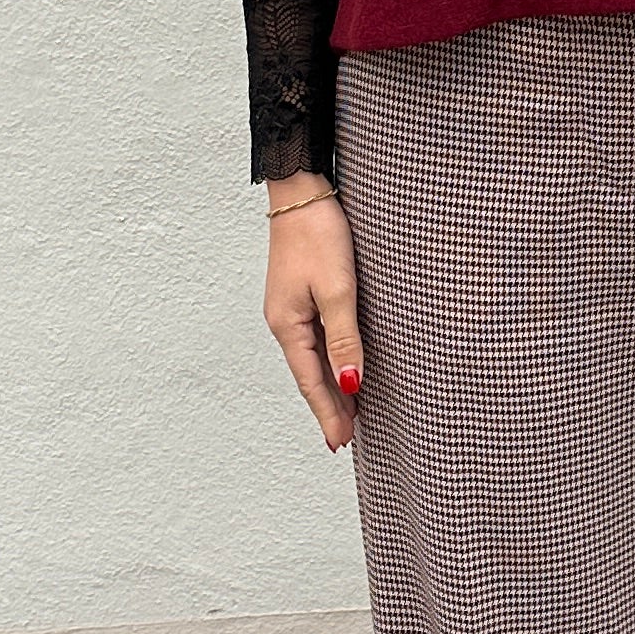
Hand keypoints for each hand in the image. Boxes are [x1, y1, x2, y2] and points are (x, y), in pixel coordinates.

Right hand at [262, 177, 363, 451]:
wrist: (302, 190)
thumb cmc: (319, 234)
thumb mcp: (338, 290)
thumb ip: (345, 340)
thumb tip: (351, 385)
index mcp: (288, 325)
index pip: (311, 382)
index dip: (328, 413)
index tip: (340, 443)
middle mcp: (284, 321)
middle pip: (308, 374)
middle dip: (327, 407)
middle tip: (344, 440)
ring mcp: (290, 308)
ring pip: (311, 359)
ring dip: (328, 386)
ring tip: (345, 414)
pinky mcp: (300, 293)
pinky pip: (314, 339)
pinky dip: (327, 360)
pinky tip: (338, 367)